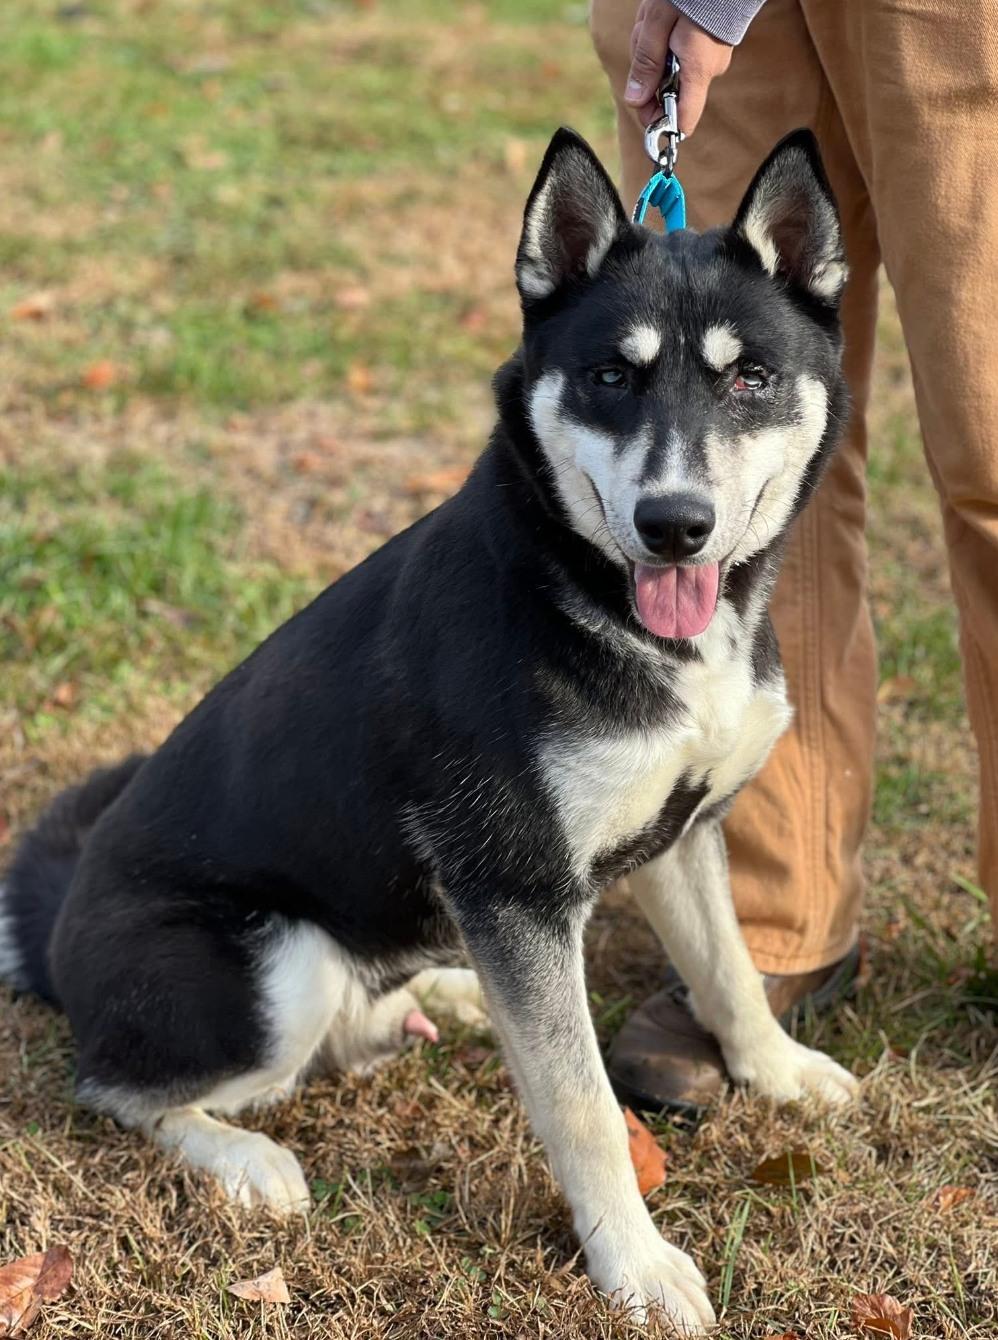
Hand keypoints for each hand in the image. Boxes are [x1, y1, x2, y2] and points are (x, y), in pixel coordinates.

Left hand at [625, 1, 732, 134]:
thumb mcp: (656, 24)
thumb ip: (646, 64)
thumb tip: (635, 101)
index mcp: (697, 69)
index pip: (684, 120)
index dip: (662, 124)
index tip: (644, 111)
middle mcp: (709, 70)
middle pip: (671, 95)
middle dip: (649, 75)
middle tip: (644, 40)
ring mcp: (713, 60)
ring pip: (673, 73)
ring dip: (655, 54)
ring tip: (655, 23)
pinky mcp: (711, 49)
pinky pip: (683, 58)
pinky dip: (667, 44)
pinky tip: (665, 22)